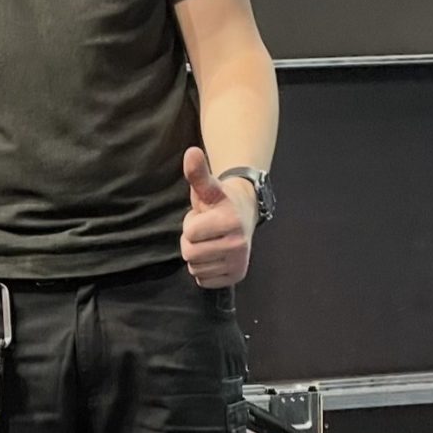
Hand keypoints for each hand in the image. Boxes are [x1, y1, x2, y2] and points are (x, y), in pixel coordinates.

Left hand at [180, 146, 256, 287]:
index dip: (190, 225)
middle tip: (204, 231)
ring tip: (210, 241)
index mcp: (231, 221)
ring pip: (195, 268)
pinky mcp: (237, 277)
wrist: (242, 215)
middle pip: (190, 254)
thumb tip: (190, 152)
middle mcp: (239, 244)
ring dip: (197, 256)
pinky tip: (213, 255)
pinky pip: (203, 280)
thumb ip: (197, 172)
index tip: (203, 217)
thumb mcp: (207, 186)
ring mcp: (240, 263)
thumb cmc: (218, 201)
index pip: (190, 234)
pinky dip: (204, 270)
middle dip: (191, 242)